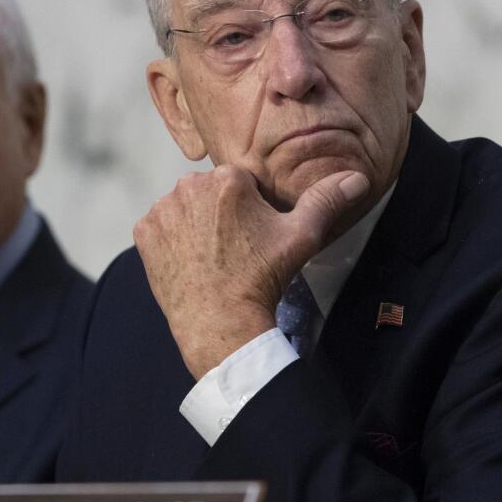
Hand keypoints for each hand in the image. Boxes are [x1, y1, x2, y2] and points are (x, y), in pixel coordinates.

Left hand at [134, 165, 369, 378]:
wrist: (221, 322)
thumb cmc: (262, 278)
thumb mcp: (302, 237)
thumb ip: (326, 201)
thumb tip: (357, 179)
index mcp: (227, 179)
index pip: (241, 182)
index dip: (252, 209)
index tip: (255, 236)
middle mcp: (189, 186)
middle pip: (210, 192)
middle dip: (222, 212)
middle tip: (236, 248)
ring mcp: (162, 210)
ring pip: (185, 207)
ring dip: (195, 223)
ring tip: (213, 256)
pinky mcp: (145, 233)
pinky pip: (161, 226)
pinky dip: (172, 239)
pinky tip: (190, 260)